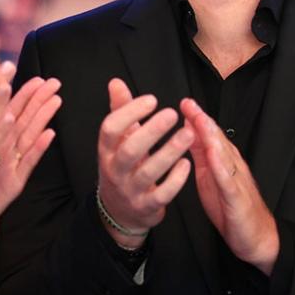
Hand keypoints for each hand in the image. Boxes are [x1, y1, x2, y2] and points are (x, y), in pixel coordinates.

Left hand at [0, 76, 61, 239]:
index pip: (12, 111)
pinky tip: (50, 135)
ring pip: (30, 136)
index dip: (24, 93)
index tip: (37, 76)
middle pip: (26, 119)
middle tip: (54, 82)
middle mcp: (9, 149)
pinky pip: (28, 162)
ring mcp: (14, 164)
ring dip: (44, 118)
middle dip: (40, 100)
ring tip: (56, 100)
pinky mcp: (15, 181)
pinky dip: (39, 148)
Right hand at [96, 78, 193, 247]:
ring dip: (169, 152)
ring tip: (188, 134)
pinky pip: (162, 194)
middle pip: (129, 150)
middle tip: (172, 113)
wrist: (120, 212)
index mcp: (106, 151)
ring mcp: (130, 190)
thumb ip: (119, 111)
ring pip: (148, 172)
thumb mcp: (117, 142)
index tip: (152, 99)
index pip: (110, 129)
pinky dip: (175, 179)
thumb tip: (116, 82)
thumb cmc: (122, 167)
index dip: (129, 113)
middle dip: (151, 131)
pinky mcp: (147, 206)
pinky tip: (187, 163)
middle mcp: (115, 170)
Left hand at [180, 98, 278, 274]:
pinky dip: (220, 166)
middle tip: (189, 103)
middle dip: (202, 120)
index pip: (210, 136)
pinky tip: (212, 154)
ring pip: (224, 154)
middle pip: (217, 139)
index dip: (198, 118)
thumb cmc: (231, 209)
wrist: (256, 237)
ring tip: (199, 120)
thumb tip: (188, 135)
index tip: (184, 103)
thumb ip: (201, 156)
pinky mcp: (237, 198)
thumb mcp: (209, 178)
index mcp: (223, 162)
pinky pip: (228, 180)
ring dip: (211, 136)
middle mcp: (232, 166)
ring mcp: (236, 180)